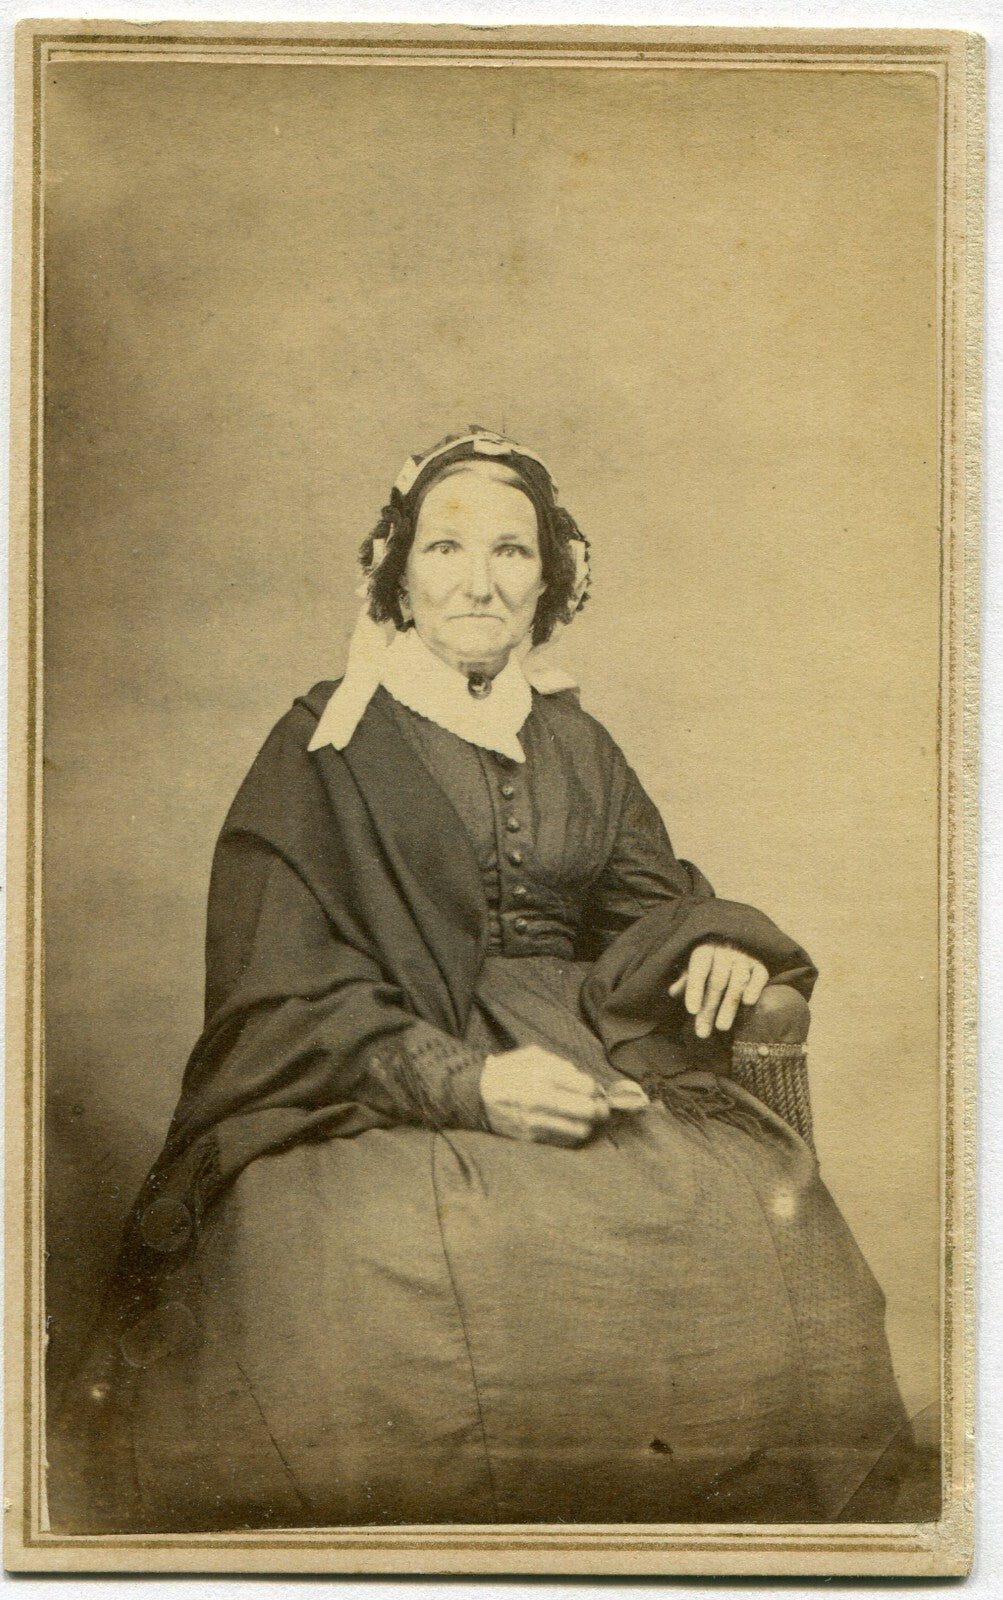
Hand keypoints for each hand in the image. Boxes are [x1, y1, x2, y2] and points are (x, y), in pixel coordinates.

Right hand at [480, 1046, 647, 1145]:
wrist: (476, 1095)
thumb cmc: (508, 1071)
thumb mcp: (532, 1055)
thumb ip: (559, 1063)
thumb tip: (582, 1078)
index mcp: (542, 1075)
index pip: (586, 1086)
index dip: (594, 1088)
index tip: (590, 1089)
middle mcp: (540, 1099)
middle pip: (589, 1110)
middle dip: (598, 1108)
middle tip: (596, 1106)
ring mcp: (536, 1121)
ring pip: (580, 1130)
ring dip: (587, 1124)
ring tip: (582, 1118)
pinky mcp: (531, 1138)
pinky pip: (564, 1142)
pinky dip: (571, 1135)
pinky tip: (566, 1126)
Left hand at [668, 943, 768, 1039]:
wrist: (734, 947)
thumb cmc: (708, 964)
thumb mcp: (693, 970)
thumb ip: (685, 981)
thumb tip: (673, 992)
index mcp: (705, 951)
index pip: (699, 970)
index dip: (695, 990)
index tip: (692, 1011)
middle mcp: (725, 951)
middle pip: (717, 982)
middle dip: (709, 1009)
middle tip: (702, 1032)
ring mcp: (744, 958)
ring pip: (737, 982)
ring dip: (729, 1006)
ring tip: (721, 1027)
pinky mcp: (760, 966)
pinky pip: (759, 976)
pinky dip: (754, 988)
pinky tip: (748, 1003)